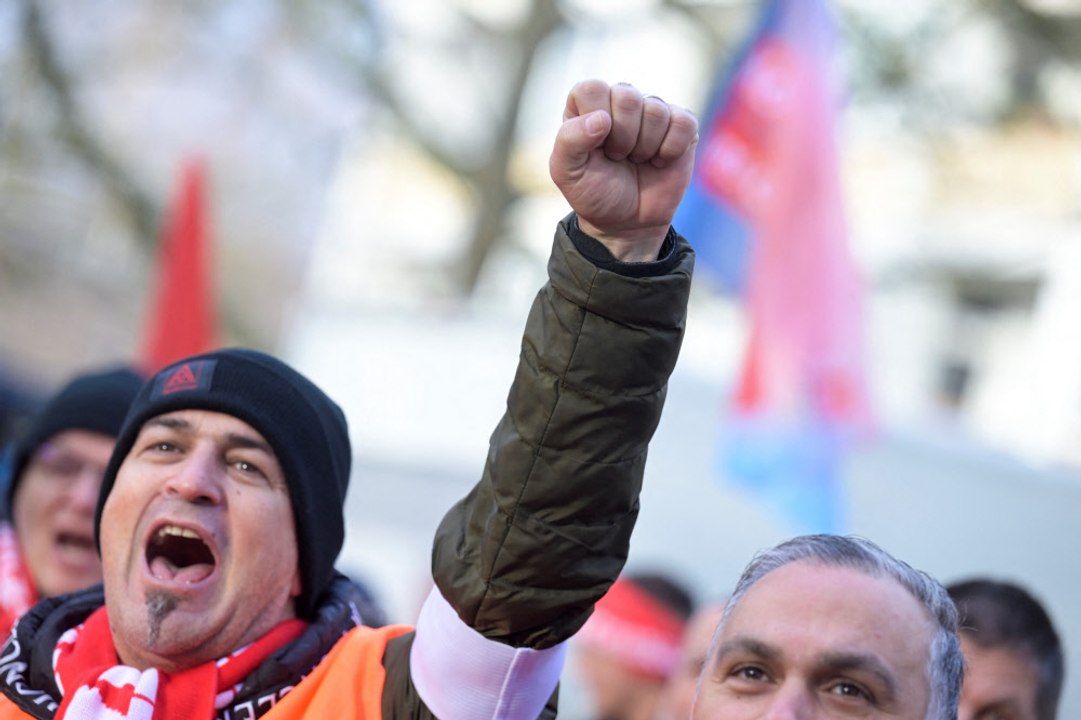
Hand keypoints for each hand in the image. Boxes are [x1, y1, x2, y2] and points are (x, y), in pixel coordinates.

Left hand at [549, 79, 697, 261]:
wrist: (627, 222)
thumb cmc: (594, 192)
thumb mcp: (567, 173)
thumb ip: (569, 140)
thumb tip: (601, 119)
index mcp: (587, 105)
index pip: (592, 89)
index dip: (595, 121)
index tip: (595, 148)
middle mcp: (620, 101)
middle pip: (627, 96)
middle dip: (622, 137)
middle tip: (617, 158)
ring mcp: (653, 111)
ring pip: (655, 110)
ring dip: (645, 147)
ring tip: (636, 160)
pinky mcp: (681, 125)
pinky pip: (683, 123)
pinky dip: (670, 150)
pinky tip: (659, 161)